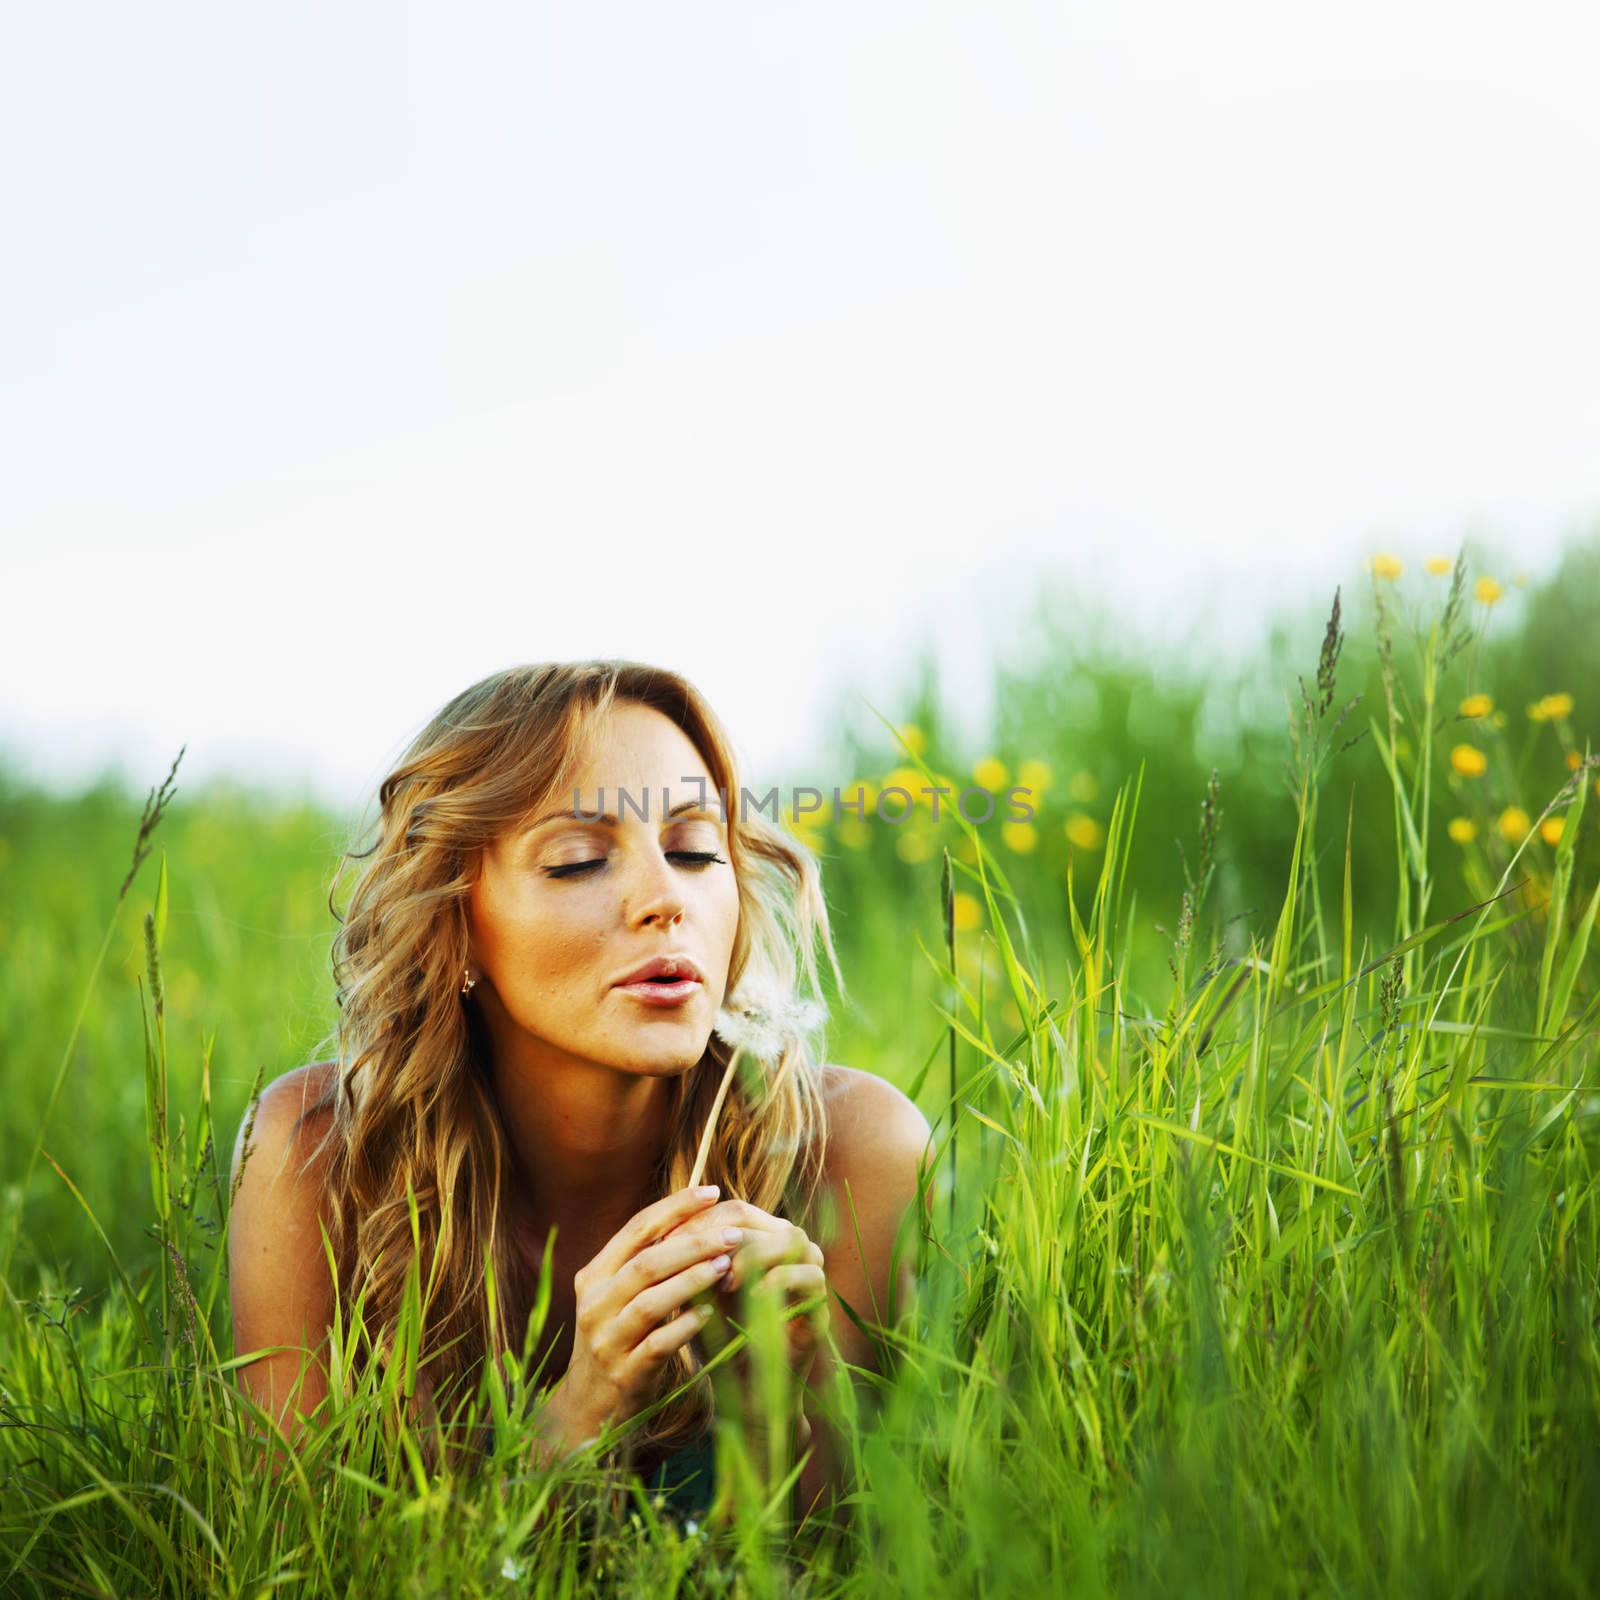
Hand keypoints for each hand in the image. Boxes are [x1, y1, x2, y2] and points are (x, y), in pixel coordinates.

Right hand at [553, 1185, 740, 1443]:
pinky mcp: (623, 1373)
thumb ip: (646, 1261)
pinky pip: (657, 1344)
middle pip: (647, 1262)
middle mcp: (595, 1304)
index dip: (675, 1207)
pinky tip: (711, 1314)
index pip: (637, 1229)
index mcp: (594, 1275)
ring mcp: (606, 1340)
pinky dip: (685, 1326)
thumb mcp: (618, 1297)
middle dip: (694, 1243)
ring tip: (727, 1266)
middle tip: (734, 1233)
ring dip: (693, 1280)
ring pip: (651, 1301)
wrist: (587, 1409)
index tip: (713, 1192)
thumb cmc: (617, 1339)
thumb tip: (694, 1215)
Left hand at [663, 1199, 829, 1391]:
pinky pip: (811, 1275)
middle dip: (727, 1236)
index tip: (674, 1241)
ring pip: (792, 1238)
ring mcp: (808, 1276)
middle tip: (702, 1260)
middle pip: (763, 1220)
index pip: (737, 1211)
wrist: (740, 1390)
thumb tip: (666, 1228)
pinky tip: (755, 1296)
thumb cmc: (716, 1336)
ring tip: (727, 1280)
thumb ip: (690, 1260)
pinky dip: (781, 1279)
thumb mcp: (698, 1293)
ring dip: (755, 1253)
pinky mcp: (821, 1307)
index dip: (705, 1221)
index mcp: (760, 1241)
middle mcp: (788, 1252)